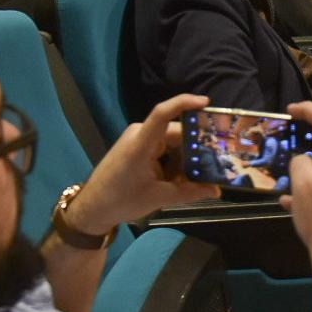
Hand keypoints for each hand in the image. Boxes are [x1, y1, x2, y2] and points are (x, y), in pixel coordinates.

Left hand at [65, 94, 221, 233]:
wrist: (93, 209)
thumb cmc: (121, 200)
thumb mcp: (158, 198)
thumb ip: (189, 192)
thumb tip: (217, 191)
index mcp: (141, 143)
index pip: (162, 113)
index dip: (184, 103)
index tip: (206, 103)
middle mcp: (141, 135)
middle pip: (176, 133)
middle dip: (196, 147)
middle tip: (218, 161)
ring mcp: (140, 141)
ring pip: (173, 143)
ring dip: (186, 159)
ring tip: (201, 177)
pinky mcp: (140, 149)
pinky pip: (165, 150)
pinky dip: (175, 163)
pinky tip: (183, 180)